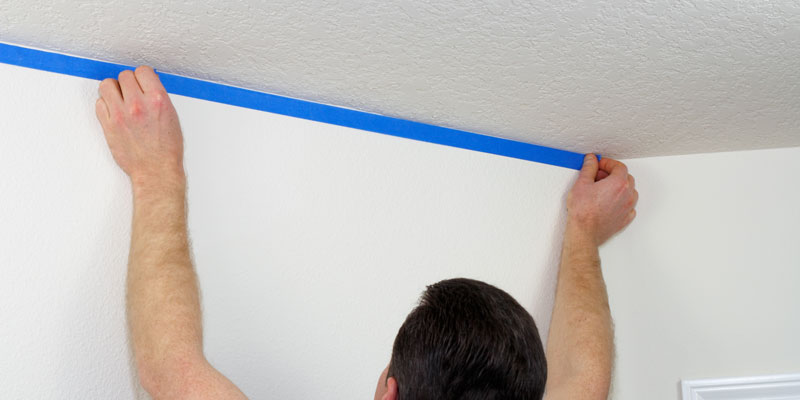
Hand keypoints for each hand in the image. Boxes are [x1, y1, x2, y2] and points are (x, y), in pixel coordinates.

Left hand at [95, 66, 183, 192]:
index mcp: (158, 100)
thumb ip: (157, 98)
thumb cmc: (167, 149)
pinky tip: (114, 113)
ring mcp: (121, 115)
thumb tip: (146, 85)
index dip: (142, 76)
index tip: (142, 82)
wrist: (156, 171)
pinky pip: (99, 103)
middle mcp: (138, 104)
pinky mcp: (108, 125)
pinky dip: (105, 105)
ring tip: (119, 100)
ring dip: (113, 90)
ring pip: (106, 85)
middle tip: (131, 93)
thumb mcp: (172, 116)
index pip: (143, 71)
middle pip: (124, 76)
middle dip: (128, 83)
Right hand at [566, 154, 637, 245]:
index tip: (599, 165)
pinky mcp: (625, 219)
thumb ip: (589, 168)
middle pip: (626, 178)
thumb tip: (591, 160)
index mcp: (618, 183)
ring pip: (630, 192)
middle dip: (613, 174)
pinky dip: (622, 201)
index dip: (608, 163)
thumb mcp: (582, 183)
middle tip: (599, 176)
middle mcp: (627, 195)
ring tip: (605, 189)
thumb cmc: (583, 211)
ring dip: (620, 187)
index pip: (619, 166)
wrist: (584, 232)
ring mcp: (628, 208)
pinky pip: (630, 207)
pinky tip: (611, 202)